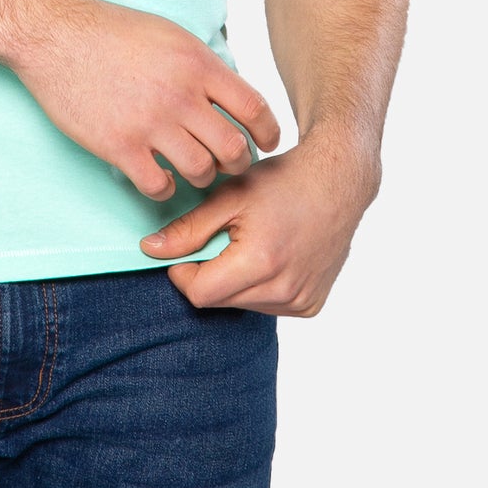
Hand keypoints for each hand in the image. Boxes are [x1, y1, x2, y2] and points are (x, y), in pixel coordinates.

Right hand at [8, 0, 280, 200]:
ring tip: (192, 169)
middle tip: (228, 163)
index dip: (268, 133)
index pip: (255, 108)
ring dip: (202, 177)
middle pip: (234, 149)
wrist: (54, 35)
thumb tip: (231, 92)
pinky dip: (165, 187)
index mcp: (197, 63)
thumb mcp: (170, 34)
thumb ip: (202, 64)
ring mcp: (150, 123)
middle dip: (238, 162)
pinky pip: (159, 185)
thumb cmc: (110, 31)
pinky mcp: (119, 146)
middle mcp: (180, 94)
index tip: (267, 143)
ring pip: (201, 172)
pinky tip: (158, 175)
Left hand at [138, 132, 380, 313]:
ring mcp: (301, 302)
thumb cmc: (283, 181)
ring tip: (250, 242)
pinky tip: (270, 254)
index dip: (182, 271)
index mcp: (261, 263)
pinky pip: (267, 305)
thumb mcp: (229, 196)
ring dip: (234, 280)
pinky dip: (259, 285)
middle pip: (219, 300)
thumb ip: (188, 229)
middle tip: (221, 236)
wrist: (337, 182)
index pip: (199, 292)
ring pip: (242, 304)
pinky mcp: (311, 305)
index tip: (185, 247)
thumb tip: (150, 249)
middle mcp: (284, 291)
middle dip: (209, 272)